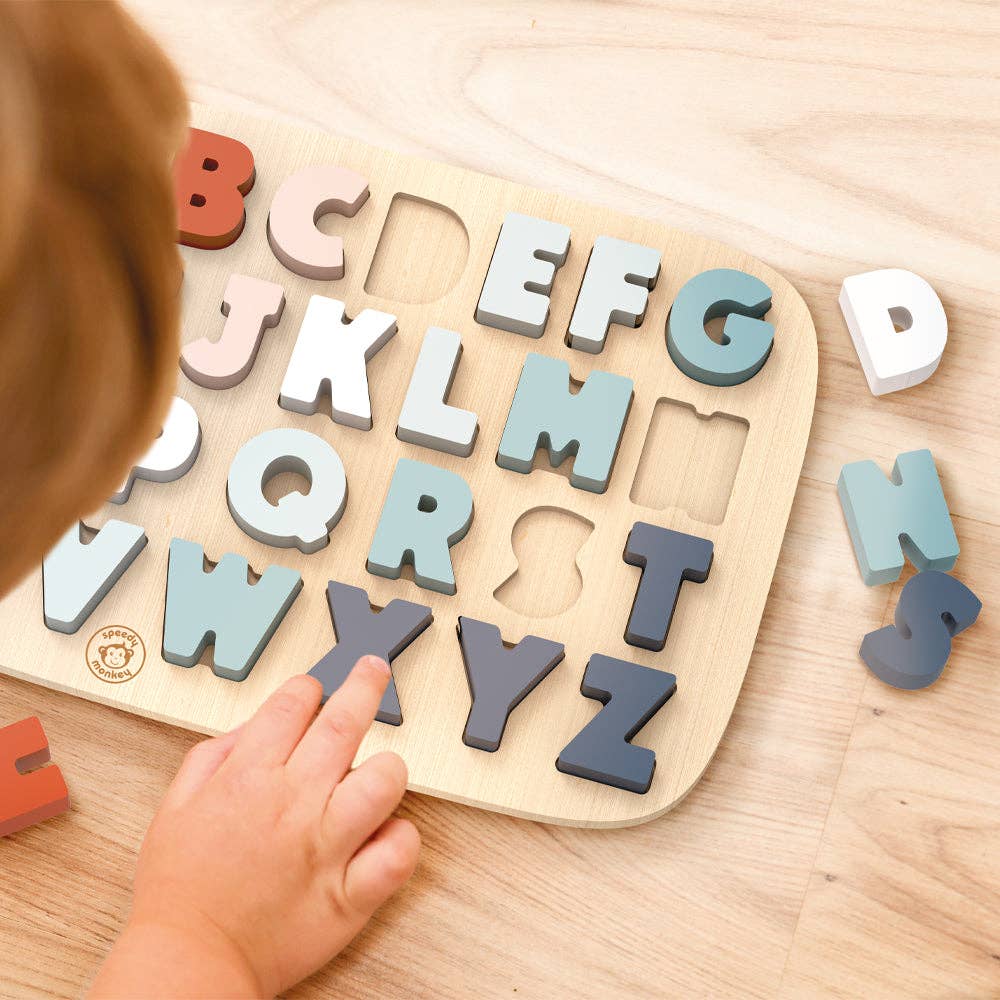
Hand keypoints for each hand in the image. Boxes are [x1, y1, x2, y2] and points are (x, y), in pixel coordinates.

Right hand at [90, 656, 419, 997]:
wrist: (188, 962)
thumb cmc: (180, 889)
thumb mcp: (175, 806)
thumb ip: (214, 756)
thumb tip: (253, 727)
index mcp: (249, 777)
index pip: (295, 704)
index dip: (308, 689)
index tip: (314, 691)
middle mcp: (294, 803)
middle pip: (345, 723)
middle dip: (365, 685)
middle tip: (375, 670)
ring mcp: (327, 847)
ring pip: (385, 780)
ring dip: (388, 767)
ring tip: (380, 770)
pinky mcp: (350, 894)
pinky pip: (399, 851)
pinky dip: (400, 837)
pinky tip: (385, 834)